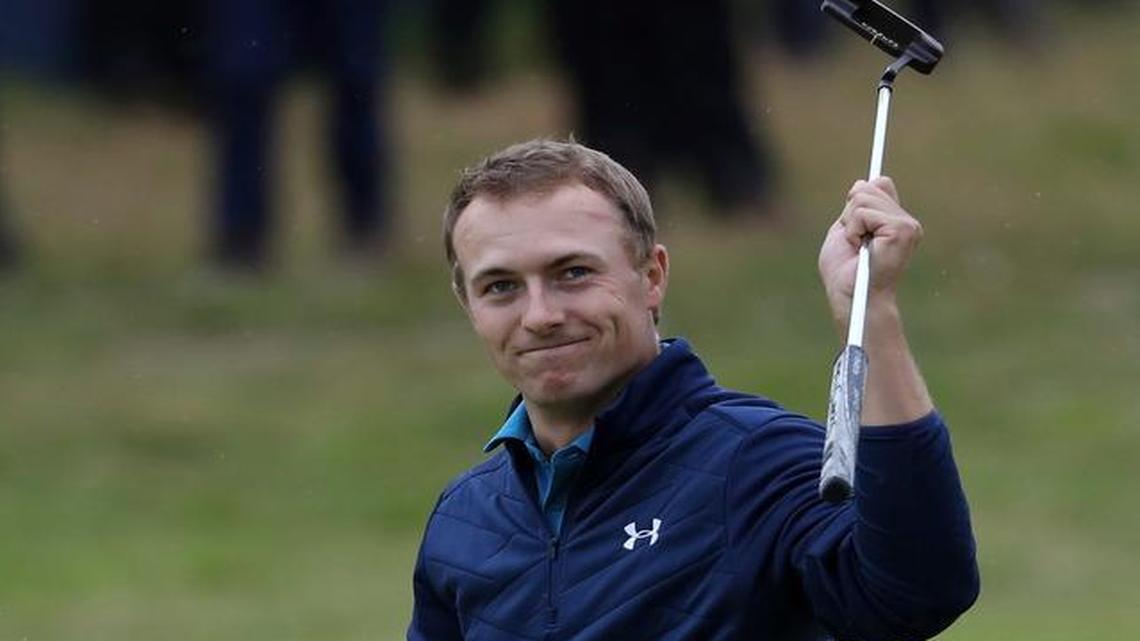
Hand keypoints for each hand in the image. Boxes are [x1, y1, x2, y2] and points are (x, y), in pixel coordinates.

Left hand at [818, 177, 922, 329]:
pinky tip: (861, 249)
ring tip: (858, 247)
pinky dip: (853, 231)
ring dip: (850, 225)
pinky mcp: (903, 230)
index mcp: (895, 221)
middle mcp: (906, 221)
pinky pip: (863, 213)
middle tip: (855, 244)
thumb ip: (855, 207)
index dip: (857, 201)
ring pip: (863, 198)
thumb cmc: (844, 272)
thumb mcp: (845, 230)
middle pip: (867, 187)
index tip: (854, 225)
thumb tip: (865, 182)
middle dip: (849, 216)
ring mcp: (908, 226)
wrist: (850, 297)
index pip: (878, 183)